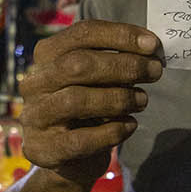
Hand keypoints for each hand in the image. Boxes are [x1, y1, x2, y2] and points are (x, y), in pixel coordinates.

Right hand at [19, 20, 162, 184]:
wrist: (66, 157)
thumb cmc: (87, 109)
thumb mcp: (97, 80)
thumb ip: (115, 63)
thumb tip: (150, 51)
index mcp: (47, 56)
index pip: (82, 33)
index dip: (120, 35)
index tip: (152, 44)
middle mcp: (35, 82)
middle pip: (78, 64)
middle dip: (123, 66)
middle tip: (154, 71)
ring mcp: (35, 116)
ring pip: (76, 100)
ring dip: (118, 98)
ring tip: (142, 100)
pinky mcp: (43, 149)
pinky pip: (81, 140)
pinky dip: (111, 132)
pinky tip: (130, 126)